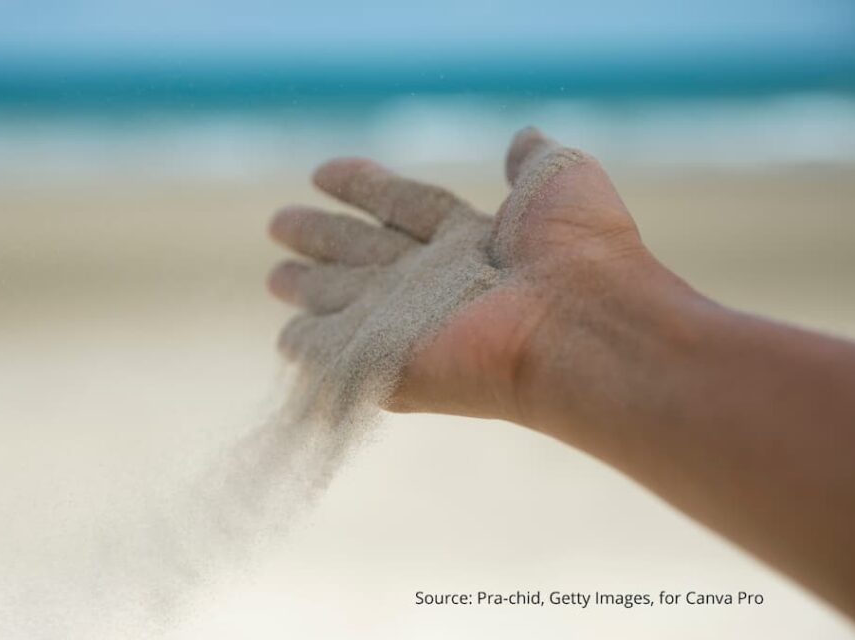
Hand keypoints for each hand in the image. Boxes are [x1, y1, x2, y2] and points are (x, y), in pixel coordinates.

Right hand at [268, 127, 676, 422]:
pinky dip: (312, 348)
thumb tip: (522, 137)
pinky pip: (339, 356)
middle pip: (366, 252)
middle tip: (279, 224)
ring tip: (277, 278)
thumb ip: (533, 160)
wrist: (577, 324)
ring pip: (347, 300)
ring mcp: (412, 326)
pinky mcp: (392, 367)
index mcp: (470, 240)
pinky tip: (289, 340)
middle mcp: (436, 281)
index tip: (323, 172)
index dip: (364, 187)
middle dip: (323, 236)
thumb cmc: (578, 251)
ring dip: (310, 288)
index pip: (404, 207)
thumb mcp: (559, 179)